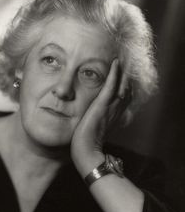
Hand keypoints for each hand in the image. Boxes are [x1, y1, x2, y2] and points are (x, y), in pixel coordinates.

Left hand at [71, 59, 129, 175]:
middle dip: (125, 76)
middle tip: (123, 63)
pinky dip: (114, 74)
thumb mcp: (94, 129)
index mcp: (114, 115)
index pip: (123, 96)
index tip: (122, 74)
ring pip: (121, 85)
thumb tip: (92, 116)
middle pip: (126, 89)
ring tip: (119, 60)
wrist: (86, 151)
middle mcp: (116, 110)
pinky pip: (110, 86)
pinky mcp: (102, 105)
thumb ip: (96, 120)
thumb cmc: (87, 142)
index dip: (124, 85)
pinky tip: (115, 63)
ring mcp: (110, 107)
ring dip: (122, 72)